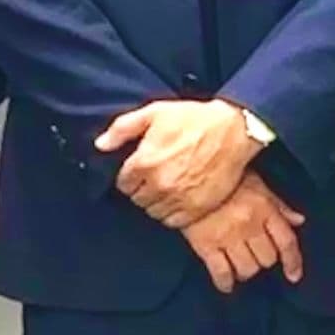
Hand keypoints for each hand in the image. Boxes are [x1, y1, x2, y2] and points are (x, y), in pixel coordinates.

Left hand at [100, 97, 260, 226]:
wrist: (234, 130)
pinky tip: (180, 198)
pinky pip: (173, 221)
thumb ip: (122, 129)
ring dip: (157, 202)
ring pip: (154, 212)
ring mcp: (178, 199)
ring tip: (168, 187)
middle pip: (137, 200)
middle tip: (156, 176)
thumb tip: (100, 145)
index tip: (141, 169)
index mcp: (144, 163)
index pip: (123, 184)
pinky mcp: (196, 209)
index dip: (131, 176)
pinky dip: (173, 213)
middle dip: (143, 189)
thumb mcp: (154, 113)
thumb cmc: (194, 119)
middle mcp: (159, 185)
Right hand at [181, 173, 305, 293]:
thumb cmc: (223, 177)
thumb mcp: (256, 183)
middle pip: (267, 258)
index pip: (286, 241)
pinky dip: (226, 283)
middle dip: (264, 260)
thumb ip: (278, 205)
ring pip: (247, 269)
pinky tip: (227, 285)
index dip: (293, 261)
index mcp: (264, 208)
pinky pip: (221, 273)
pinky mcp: (205, 245)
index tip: (294, 275)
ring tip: (240, 266)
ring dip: (247, 271)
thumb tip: (298, 220)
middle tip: (256, 255)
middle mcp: (248, 225)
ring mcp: (227, 237)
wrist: (186, 176)